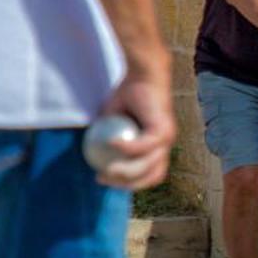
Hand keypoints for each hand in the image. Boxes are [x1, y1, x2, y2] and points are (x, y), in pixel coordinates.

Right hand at [96, 65, 174, 190]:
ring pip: (148, 165)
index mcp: (157, 146)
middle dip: (126, 183)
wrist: (141, 74)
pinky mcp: (162, 128)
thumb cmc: (126, 95)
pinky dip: (126, 147)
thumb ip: (105, 138)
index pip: (149, 174)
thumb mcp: (111, 120)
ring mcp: (166, 138)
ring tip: (105, 169)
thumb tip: (90, 156)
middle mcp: (165, 145)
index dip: (129, 183)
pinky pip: (143, 145)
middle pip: (151, 176)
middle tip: (102, 178)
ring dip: (126, 171)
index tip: (104, 178)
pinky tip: (110, 144)